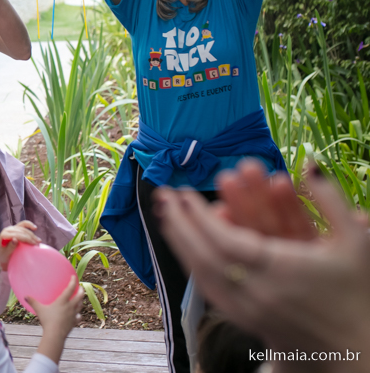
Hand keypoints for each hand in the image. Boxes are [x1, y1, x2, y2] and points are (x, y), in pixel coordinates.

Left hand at [0, 220, 39, 270]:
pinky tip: (35, 228)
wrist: (0, 255)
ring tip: (38, 241)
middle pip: (21, 231)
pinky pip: (23, 224)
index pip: (18, 235)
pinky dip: (29, 225)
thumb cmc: (2, 256)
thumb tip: (15, 239)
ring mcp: (11, 228)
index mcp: (4, 235)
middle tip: (38, 244)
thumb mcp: (5, 254)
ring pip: (23, 228)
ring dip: (32, 234)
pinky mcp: (15, 228)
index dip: (27, 239)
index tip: (34, 245)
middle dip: (31, 237)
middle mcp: (7, 230)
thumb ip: (10, 247)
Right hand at [28, 276, 82, 363]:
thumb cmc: (47, 320)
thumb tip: (25, 296)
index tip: (74, 277)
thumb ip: (33, 302)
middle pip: (79, 296)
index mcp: (62, 301)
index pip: (70, 288)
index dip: (73, 281)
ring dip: (81, 301)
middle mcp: (70, 306)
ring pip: (80, 306)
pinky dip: (79, 315)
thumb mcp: (39, 310)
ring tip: (80, 299)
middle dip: (81, 291)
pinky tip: (77, 315)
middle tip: (81, 288)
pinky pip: (79, 317)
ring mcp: (73, 315)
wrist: (55, 335)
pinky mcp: (74, 322)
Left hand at [155, 168, 369, 356]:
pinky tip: (184, 247)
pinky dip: (192, 264)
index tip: (184, 193)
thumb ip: (331, 201)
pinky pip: (208, 289)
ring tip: (166, 216)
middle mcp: (258, 291)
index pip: (226, 240)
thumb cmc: (354, 292)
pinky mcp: (243, 320)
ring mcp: (247, 308)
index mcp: (281, 270)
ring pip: (201, 273)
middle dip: (180, 223)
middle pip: (204, 255)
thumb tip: (310, 165)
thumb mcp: (354, 242)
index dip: (201, 215)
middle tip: (163, 196)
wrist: (354, 350)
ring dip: (180, 242)